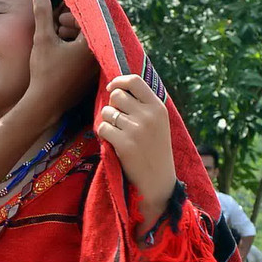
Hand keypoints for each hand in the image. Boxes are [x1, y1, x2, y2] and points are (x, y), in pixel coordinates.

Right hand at [24, 0, 96, 122]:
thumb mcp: (42, 39)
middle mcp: (99, 56)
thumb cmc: (44, 72)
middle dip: (74, 25)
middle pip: (91, 29)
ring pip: (90, 42)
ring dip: (75, 37)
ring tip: (58, 39)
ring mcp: (97, 68)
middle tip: (57, 27)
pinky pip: (89, 56)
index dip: (72, 17)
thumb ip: (43, 12)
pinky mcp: (92, 77)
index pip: (88, 19)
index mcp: (91, 45)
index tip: (58, 21)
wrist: (44, 105)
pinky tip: (62, 53)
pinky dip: (77, 50)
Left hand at [96, 74, 176, 226]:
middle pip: (116, 95)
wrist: (158, 180)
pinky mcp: (124, 144)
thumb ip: (144, 104)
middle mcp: (148, 115)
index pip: (134, 81)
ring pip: (107, 112)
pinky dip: (103, 135)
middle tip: (117, 120)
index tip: (111, 89)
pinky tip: (113, 142)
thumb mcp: (158, 122)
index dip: (118, 82)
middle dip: (111, 105)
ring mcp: (136, 129)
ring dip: (107, 121)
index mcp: (158, 107)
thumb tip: (118, 87)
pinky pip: (103, 129)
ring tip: (117, 133)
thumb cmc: (155, 150)